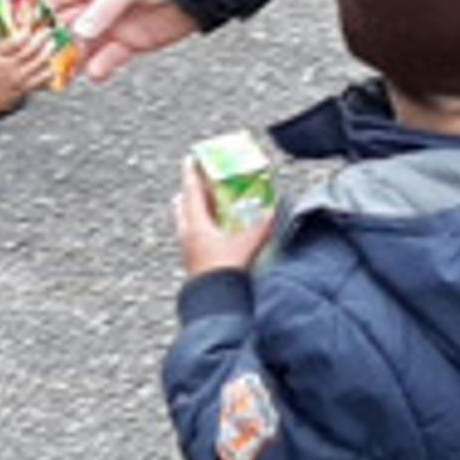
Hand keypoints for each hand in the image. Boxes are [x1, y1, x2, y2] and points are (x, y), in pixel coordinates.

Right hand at [0, 32, 51, 115]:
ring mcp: (16, 79)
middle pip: (31, 50)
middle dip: (42, 39)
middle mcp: (7, 66)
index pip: (15, 40)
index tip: (30, 28)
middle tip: (48, 34)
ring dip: (47, 55)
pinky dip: (47, 75)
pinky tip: (50, 71)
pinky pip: (40, 81)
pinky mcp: (21, 91)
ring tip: (51, 50)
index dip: (26, 32)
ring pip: (39, 64)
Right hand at [47, 0, 200, 82]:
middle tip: (39, 62)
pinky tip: (98, 72)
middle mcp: (94, 7)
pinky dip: (99, 70)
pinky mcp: (127, 44)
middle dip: (48, 46)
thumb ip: (105, 7)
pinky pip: (106, 62)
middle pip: (61, 29)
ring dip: (70, 63)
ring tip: (61, 75)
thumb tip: (79, 31)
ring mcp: (110, 26)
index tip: (19, 32)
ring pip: (80, 49)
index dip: (33, 14)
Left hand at [174, 160, 273, 277]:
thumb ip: (263, 225)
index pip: (191, 191)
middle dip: (190, 191)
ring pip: (185, 221)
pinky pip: (191, 236)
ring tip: (204, 204)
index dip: (192, 173)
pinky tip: (211, 231)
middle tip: (199, 181)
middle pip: (184, 205)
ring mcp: (187, 249)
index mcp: (196, 224)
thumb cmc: (227, 270)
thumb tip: (276, 209)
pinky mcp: (192, 261)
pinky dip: (198, 227)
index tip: (191, 157)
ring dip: (192, 210)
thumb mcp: (248, 244)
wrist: (215, 301)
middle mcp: (187, 234)